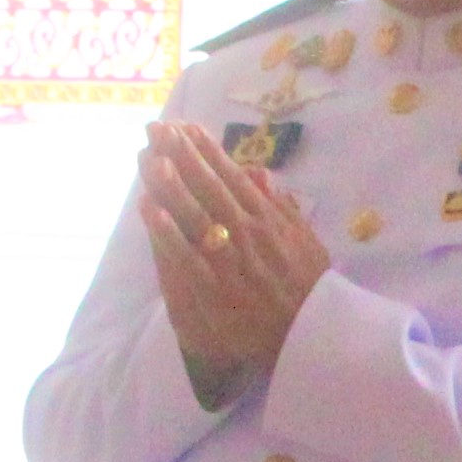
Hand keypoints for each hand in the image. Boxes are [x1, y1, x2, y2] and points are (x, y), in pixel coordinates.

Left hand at [139, 120, 330, 399]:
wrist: (313, 334)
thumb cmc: (309, 288)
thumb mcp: (306, 240)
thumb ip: (282, 205)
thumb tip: (257, 172)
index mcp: (268, 218)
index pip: (231, 177)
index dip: (207, 150)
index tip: (186, 127)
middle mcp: (247, 231)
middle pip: (208, 187)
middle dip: (181, 155)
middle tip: (157, 128)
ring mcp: (229, 259)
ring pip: (194, 214)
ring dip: (170, 184)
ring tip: (148, 156)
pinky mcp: (214, 288)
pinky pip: (185, 255)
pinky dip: (167, 231)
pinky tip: (148, 208)